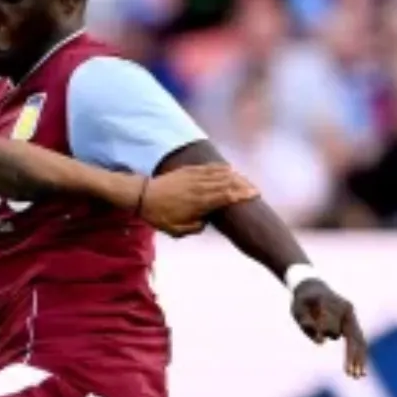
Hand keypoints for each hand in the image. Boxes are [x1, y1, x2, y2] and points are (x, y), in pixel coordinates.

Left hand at [137, 165, 256, 236]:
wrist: (142, 196)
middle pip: (227, 183)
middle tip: (255, 189)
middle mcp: (199, 187)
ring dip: (234, 176)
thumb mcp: (177, 230)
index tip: (254, 195)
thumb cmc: (159, 216)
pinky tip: (228, 168)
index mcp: (199, 202)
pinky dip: (219, 167)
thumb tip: (206, 222)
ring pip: (219, 174)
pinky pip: (207, 167)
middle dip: (243, 185)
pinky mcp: (187, 170)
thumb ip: (195, 228)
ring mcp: (194, 177)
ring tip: (245, 180)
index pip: (226, 196)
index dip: (241, 194)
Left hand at [292, 280, 368, 378]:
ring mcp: (351, 315)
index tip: (322, 343)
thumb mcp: (298, 310)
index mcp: (332, 304)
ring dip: (355, 357)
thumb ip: (306, 323)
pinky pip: (358, 339)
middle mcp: (346, 309)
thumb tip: (321, 341)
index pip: (331, 325)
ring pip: (356, 339)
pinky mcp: (351, 321)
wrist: (312, 288)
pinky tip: (359, 368)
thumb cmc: (301, 301)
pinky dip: (359, 353)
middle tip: (351, 375)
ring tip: (356, 375)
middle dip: (352, 356)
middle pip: (352, 336)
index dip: (326, 333)